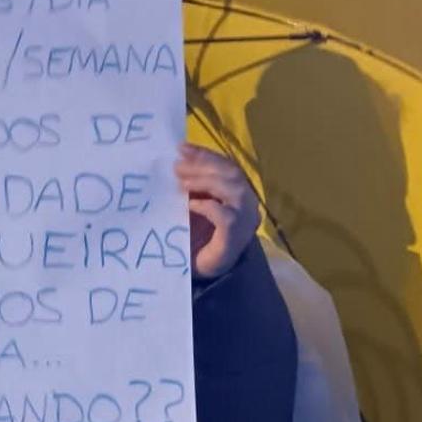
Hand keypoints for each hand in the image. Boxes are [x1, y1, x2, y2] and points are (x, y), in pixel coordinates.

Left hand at [175, 143, 260, 278]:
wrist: (199, 273)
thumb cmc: (195, 239)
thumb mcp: (190, 206)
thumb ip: (190, 187)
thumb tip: (175, 161)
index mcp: (237, 193)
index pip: (226, 165)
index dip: (205, 155)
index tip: (181, 148)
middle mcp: (246, 204)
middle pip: (231, 173)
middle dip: (203, 165)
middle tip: (177, 166)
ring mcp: (244, 221)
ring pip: (233, 189)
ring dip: (205, 181)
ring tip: (182, 183)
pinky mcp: (235, 238)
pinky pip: (225, 215)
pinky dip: (207, 206)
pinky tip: (190, 206)